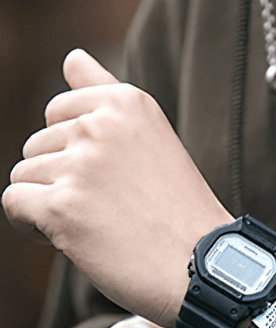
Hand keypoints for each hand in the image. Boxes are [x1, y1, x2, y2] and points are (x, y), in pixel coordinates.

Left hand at [2, 49, 230, 326]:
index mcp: (126, 104)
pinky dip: (34, 226)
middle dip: (64, 180)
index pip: (58, 114)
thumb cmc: (181, 214)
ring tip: (101, 227)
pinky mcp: (62, 206)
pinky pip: (14, 203)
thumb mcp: (153, 141)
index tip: (116, 182)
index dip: (78, 154)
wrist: (205, 269)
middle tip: (115, 210)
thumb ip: (107, 94)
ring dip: (52, 205)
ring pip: (25, 175)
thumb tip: (72, 57)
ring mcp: (81, 166)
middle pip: (38, 145)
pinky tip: (73, 240)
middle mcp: (101, 126)